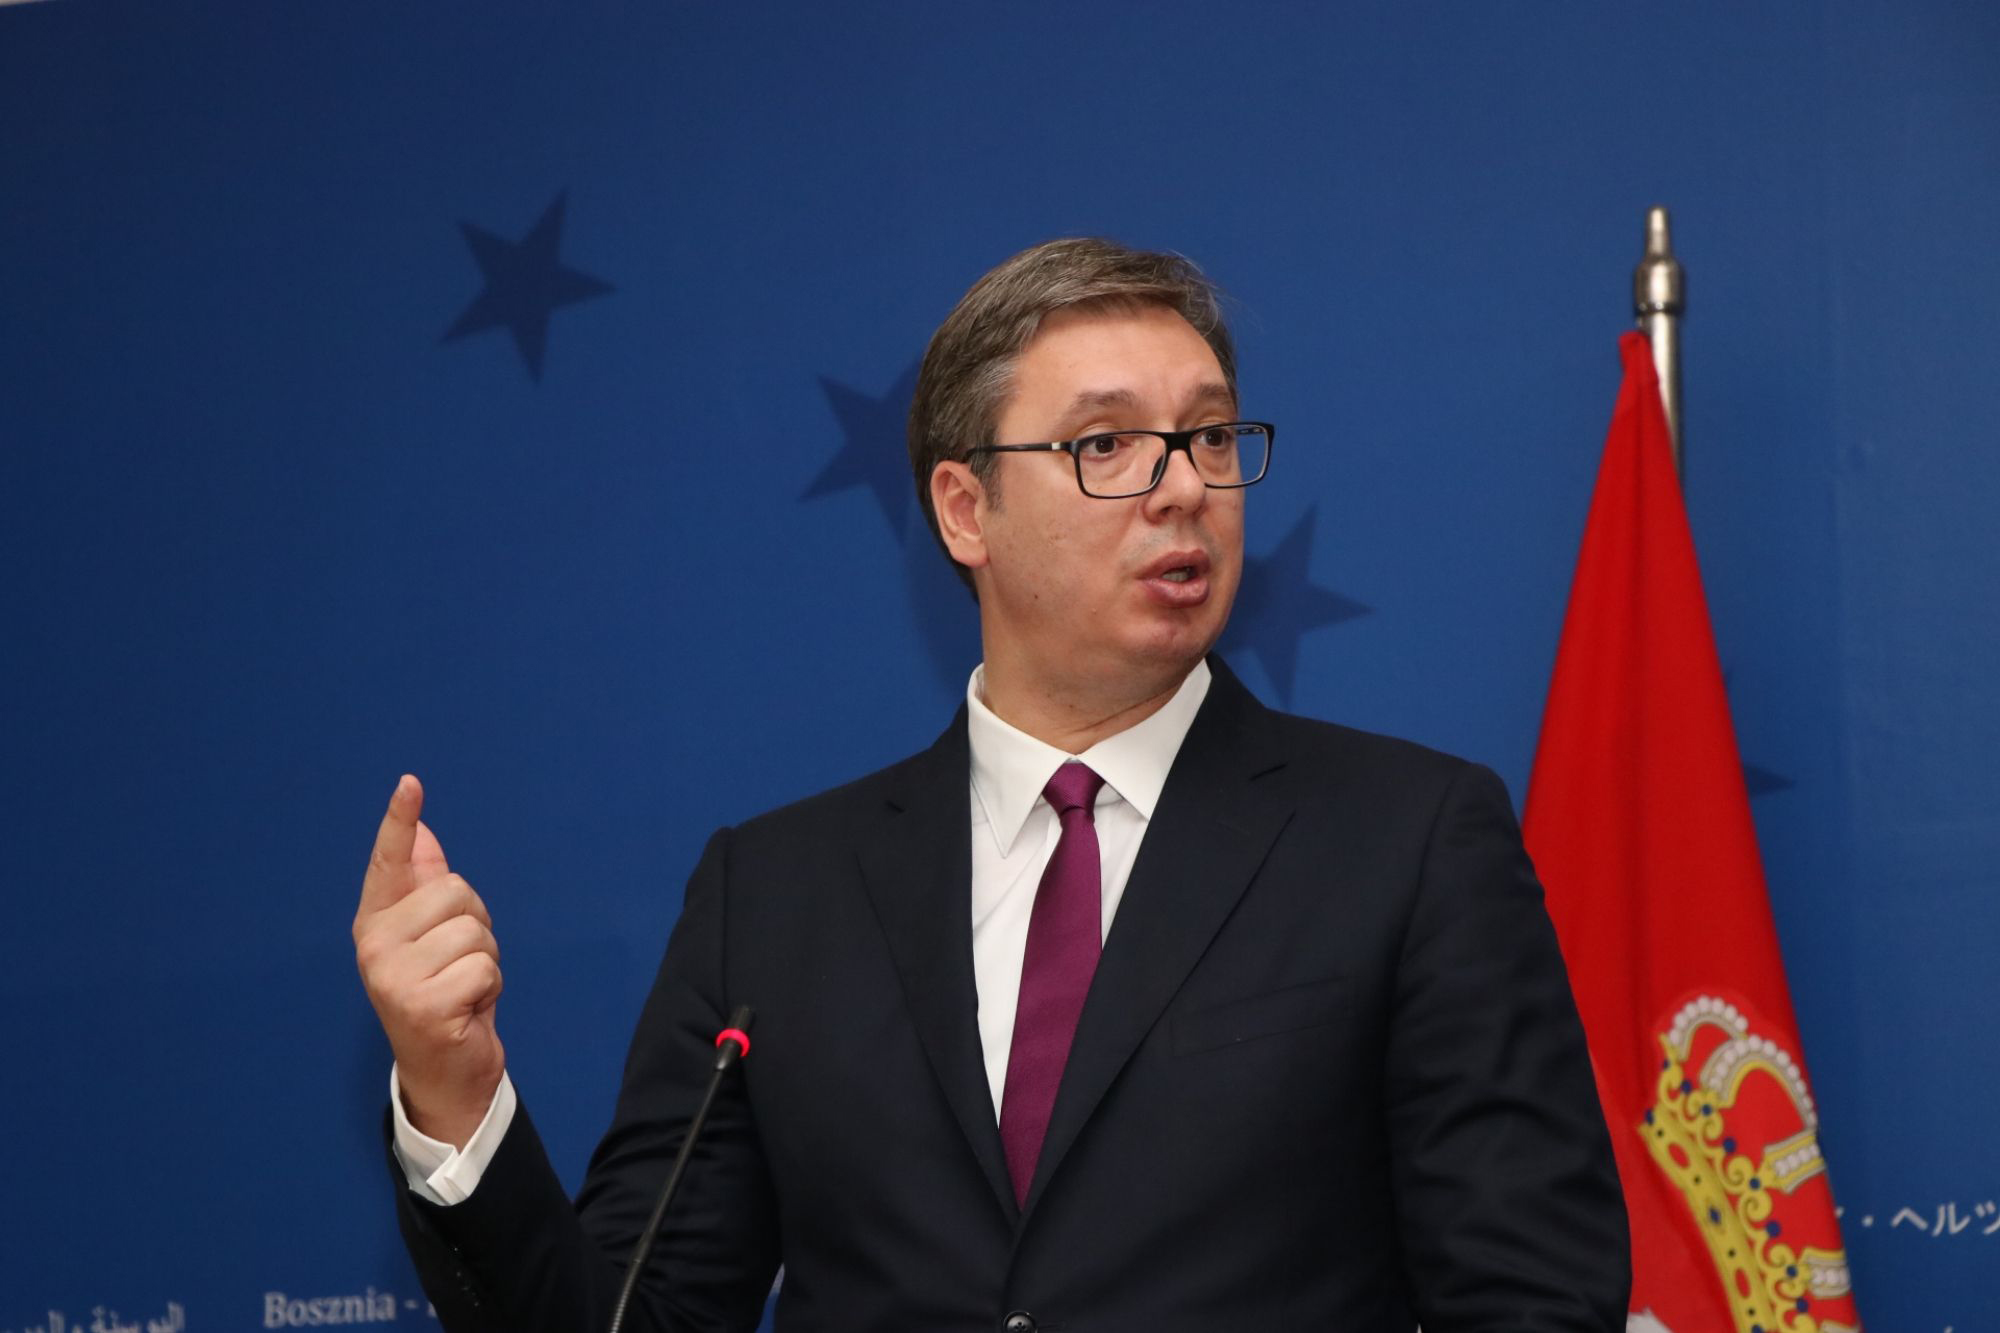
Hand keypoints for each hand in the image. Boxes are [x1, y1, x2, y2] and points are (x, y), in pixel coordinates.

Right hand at [353, 775, 505, 1148]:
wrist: (444, 1070)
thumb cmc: (443, 994)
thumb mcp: (433, 938)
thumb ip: (423, 887)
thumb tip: (423, 832)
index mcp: (376, 922)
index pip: (389, 863)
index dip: (400, 822)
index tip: (410, 784)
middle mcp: (374, 945)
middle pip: (456, 892)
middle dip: (476, 926)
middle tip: (458, 965)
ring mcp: (393, 976)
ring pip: (474, 930)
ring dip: (485, 960)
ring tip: (463, 988)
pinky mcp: (421, 1004)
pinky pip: (484, 967)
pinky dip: (489, 988)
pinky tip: (468, 1009)